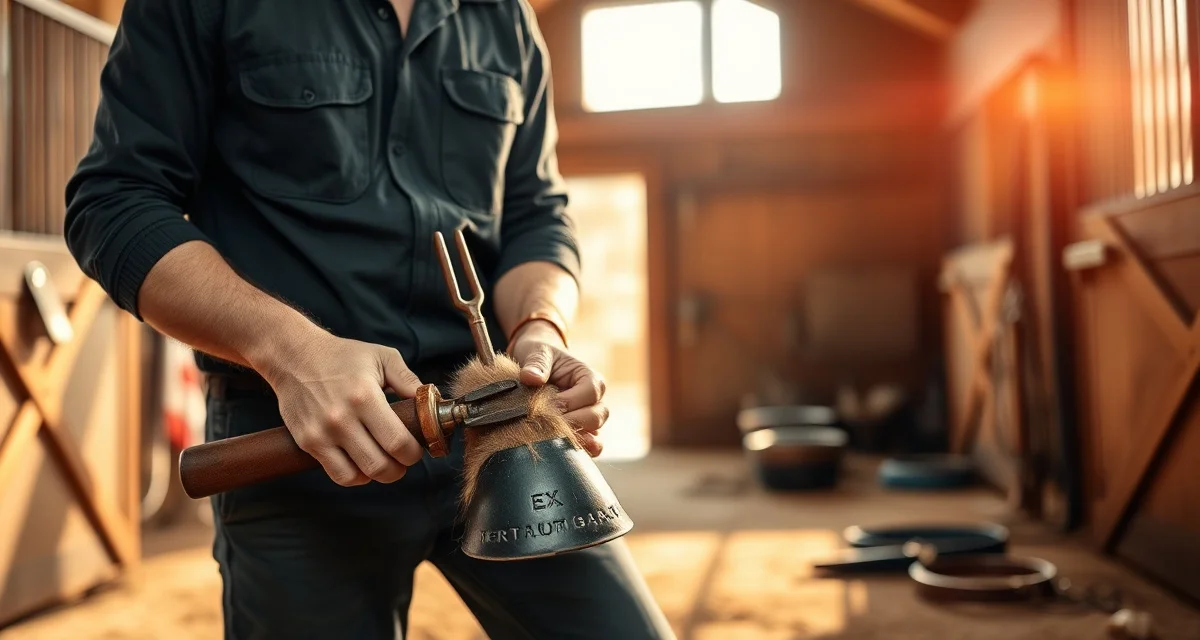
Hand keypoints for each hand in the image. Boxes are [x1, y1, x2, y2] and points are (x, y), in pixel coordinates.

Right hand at [257, 331, 425, 486]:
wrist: (294, 356)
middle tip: (403, 458)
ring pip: (359, 476)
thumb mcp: (382, 357)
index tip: (417, 448)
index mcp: (365, 397)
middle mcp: (342, 418)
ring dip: (378, 474)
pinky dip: (356, 476)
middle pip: (380, 465)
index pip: (397, 442)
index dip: (413, 453)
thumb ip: (409, 381)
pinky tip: (362, 463)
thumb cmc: (342, 356)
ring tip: (384, 460)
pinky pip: (338, 475)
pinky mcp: (308, 442)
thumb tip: (432, 402)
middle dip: (400, 468)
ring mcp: (322, 433)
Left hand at [507, 321, 607, 456]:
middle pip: (596, 416)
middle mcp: (594, 399)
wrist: (537, 366)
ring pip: (594, 434)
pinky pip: (588, 446)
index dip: (570, 401)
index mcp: (590, 377)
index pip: (590, 392)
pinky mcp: (580, 431)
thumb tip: (530, 377)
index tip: (547, 406)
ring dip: (574, 438)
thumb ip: (536, 363)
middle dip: (570, 422)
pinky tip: (563, 452)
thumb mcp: (538, 352)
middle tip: (545, 424)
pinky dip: (578, 450)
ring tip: (553, 440)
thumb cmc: (541, 356)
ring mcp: (589, 417)